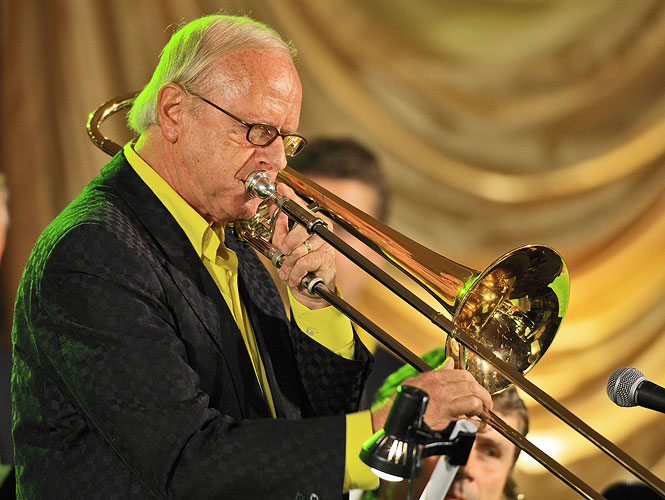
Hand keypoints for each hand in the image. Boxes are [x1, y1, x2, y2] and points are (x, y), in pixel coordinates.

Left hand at [270, 183, 336, 308]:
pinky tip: (295, 278)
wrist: (311, 289)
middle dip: (286, 244)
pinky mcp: (326, 258)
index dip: (290, 197)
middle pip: (300, 228)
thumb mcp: (284, 245)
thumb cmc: (298, 265)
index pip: (300, 207)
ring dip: (288, 264)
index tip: (281, 189)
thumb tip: (273, 206)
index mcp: (311, 223)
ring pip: (299, 249)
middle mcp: (321, 229)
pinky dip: (295, 273)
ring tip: (287, 271)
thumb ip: (280, 227)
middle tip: (284, 254)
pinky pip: (304, 262)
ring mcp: (325, 243)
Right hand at [370, 359, 492, 431]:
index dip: (473, 383)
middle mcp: (441, 388)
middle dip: (483, 395)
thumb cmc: (401, 403)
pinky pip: (470, 419)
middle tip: (485, 404)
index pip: (463, 374)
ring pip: (475, 399)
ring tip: (482, 416)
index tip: (475, 391)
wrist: (391, 421)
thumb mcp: (416, 381)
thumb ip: (436, 372)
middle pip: (473, 386)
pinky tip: (477, 427)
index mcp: (434, 377)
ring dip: (482, 408)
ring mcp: (445, 404)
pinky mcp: (446, 420)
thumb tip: (449, 363)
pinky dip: (477, 424)